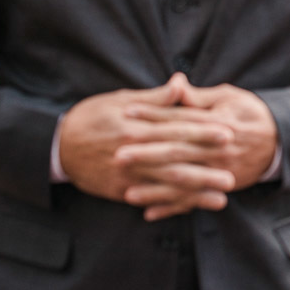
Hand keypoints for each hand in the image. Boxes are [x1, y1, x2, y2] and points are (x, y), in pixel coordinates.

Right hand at [58, 74, 234, 208]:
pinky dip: (172, 203)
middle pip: (175, 156)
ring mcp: (127, 173)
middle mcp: (133, 149)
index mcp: (137, 123)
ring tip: (222, 194)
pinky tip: (192, 207)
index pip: (176, 126)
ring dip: (196, 189)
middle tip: (232, 166)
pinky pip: (151, 198)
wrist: (57, 146)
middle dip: (206, 162)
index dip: (203, 129)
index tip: (228, 131)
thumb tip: (181, 82)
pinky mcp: (120, 190)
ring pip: (166, 181)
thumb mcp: (121, 100)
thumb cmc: (91, 117)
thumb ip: (155, 97)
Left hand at [119, 82, 279, 219]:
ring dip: (155, 188)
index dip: (153, 115)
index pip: (179, 118)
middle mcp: (217, 148)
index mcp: (216, 122)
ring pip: (183, 181)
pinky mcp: (221, 186)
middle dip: (147, 154)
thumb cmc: (251, 113)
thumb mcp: (229, 97)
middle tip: (118, 155)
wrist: (281, 141)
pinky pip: (193, 200)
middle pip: (177, 152)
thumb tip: (176, 83)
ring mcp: (219, 170)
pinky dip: (172, 208)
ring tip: (128, 191)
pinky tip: (149, 212)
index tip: (127, 112)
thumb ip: (198, 97)